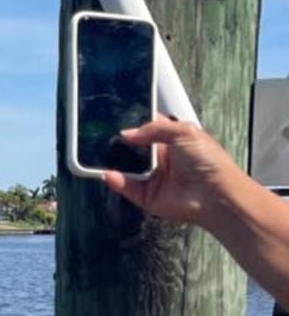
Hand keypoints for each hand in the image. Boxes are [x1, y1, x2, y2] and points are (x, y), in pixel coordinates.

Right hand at [101, 120, 242, 228]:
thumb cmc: (209, 161)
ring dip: (113, 162)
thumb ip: (153, 128)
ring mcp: (153, 177)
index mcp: (172, 140)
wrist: (215, 194)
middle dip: (118, 144)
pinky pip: (126, 187)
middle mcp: (161, 159)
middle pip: (132, 149)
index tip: (116, 119)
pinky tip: (110, 174)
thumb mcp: (183, 132)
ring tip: (100, 154)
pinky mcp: (147, 196)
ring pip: (125, 168)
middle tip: (103, 137)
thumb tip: (127, 133)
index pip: (147, 128)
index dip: (133, 124)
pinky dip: (116, 181)